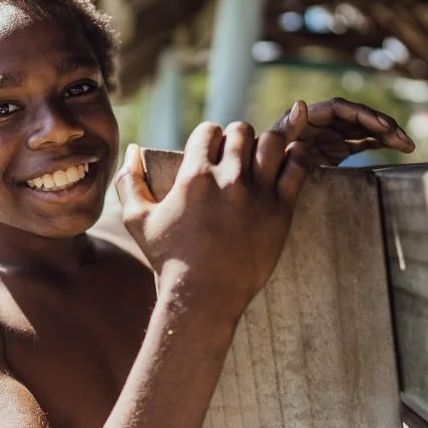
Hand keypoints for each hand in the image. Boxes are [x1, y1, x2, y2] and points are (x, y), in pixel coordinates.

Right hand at [115, 119, 316, 315]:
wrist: (204, 297)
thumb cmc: (169, 260)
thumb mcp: (137, 221)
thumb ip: (129, 182)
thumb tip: (133, 149)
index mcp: (194, 177)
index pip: (209, 131)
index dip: (209, 138)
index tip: (211, 152)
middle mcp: (228, 179)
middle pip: (241, 131)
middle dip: (237, 139)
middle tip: (236, 157)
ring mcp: (257, 193)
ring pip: (271, 142)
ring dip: (265, 146)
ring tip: (261, 160)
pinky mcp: (281, 210)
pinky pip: (298, 165)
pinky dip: (296, 155)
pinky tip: (289, 160)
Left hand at [271, 98, 413, 164]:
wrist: (261, 180)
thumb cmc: (262, 160)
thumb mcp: (273, 145)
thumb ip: (285, 128)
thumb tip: (301, 104)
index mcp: (309, 117)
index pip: (342, 109)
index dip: (364, 116)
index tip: (384, 127)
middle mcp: (322, 122)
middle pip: (358, 118)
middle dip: (383, 126)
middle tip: (404, 140)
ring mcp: (330, 135)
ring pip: (364, 129)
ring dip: (386, 135)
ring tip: (408, 146)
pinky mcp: (335, 149)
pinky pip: (362, 142)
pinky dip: (379, 144)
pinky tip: (399, 148)